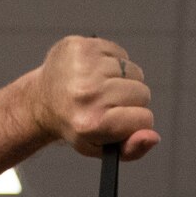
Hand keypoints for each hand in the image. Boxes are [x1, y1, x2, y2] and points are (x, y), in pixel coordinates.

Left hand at [31, 36, 158, 161]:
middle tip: (110, 104)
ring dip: (124, 80)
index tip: (123, 120)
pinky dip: (114, 63)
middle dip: (132, 101)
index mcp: (92, 123)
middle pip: (142, 93)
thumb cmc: (76, 125)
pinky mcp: (82, 47)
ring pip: (134, 71)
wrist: (42, 100)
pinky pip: (120, 53)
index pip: (144, 119)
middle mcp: (87, 94)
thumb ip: (131, 149)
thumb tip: (154, 137)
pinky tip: (97, 72)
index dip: (138, 121)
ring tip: (103, 88)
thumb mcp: (101, 148)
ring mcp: (84, 67)